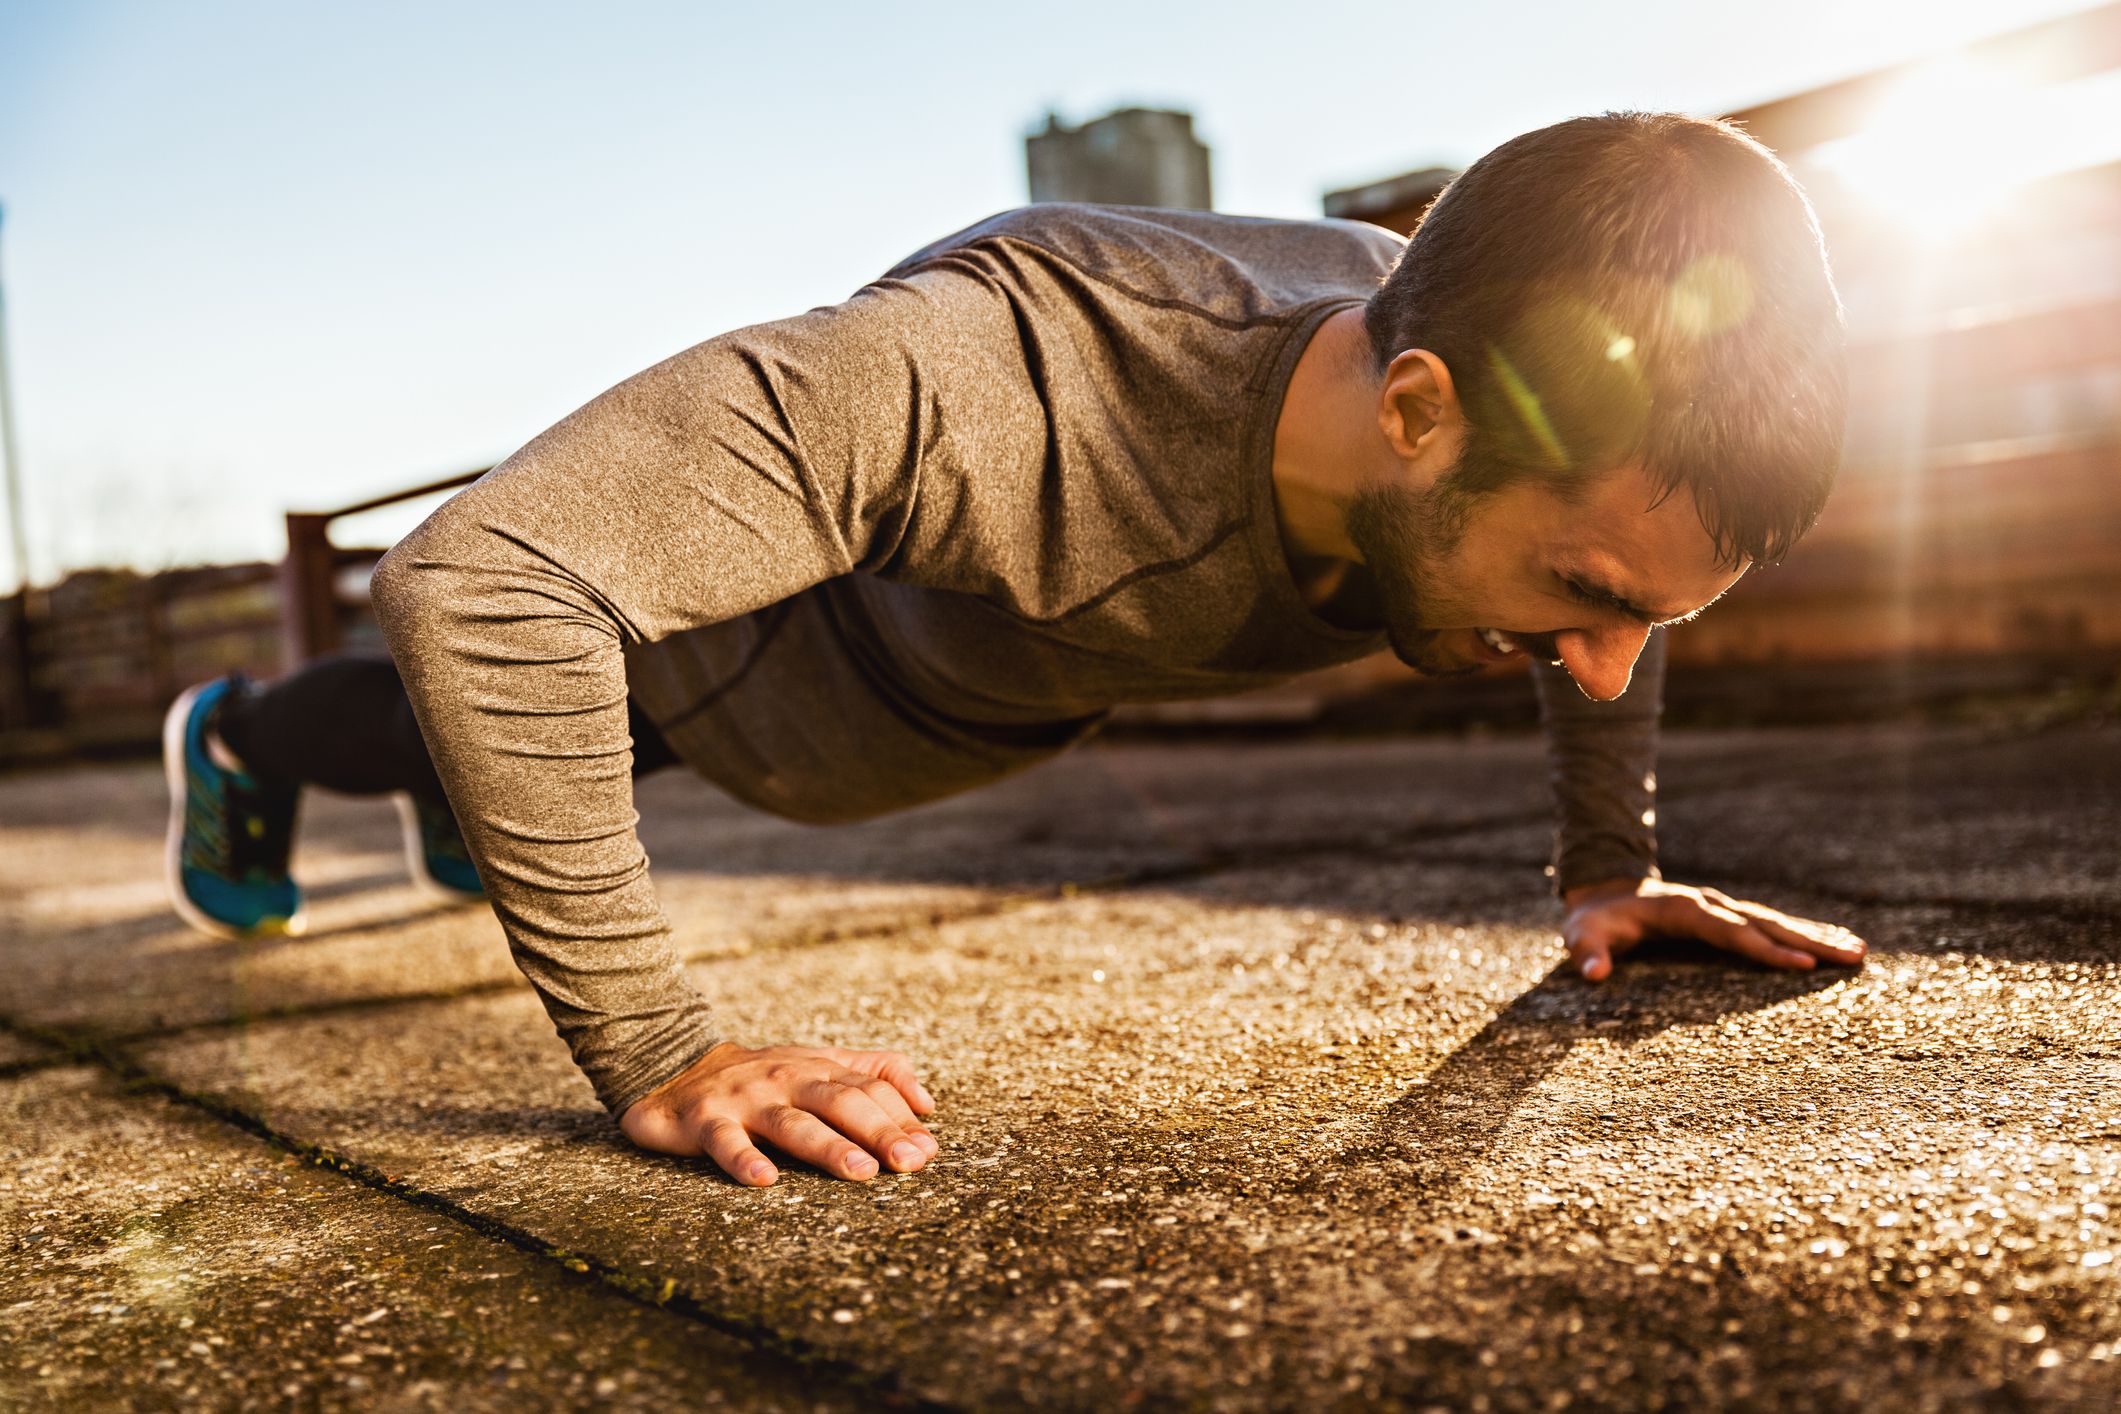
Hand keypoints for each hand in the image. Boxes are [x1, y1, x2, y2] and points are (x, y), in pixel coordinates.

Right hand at [619, 1042, 938, 1185]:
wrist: (675, 1066)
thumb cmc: (762, 1076)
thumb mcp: (818, 1064)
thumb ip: (873, 1074)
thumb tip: (929, 1104)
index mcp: (817, 1069)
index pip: (869, 1088)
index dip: (901, 1117)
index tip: (928, 1150)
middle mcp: (786, 1079)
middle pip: (841, 1103)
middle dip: (879, 1133)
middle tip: (909, 1163)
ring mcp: (747, 1100)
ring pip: (793, 1123)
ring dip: (828, 1146)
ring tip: (860, 1171)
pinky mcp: (706, 1121)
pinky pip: (725, 1141)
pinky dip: (743, 1159)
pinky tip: (763, 1179)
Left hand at [1561, 876, 1866, 981]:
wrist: (1603, 892)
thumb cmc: (1594, 922)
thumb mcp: (1581, 936)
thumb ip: (1587, 953)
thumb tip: (1594, 974)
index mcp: (1682, 909)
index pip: (1730, 931)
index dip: (1764, 948)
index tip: (1802, 963)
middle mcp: (1710, 904)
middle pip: (1764, 923)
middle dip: (1809, 940)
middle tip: (1853, 956)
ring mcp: (1722, 907)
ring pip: (1774, 921)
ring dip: (1816, 935)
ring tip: (1859, 950)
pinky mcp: (1728, 916)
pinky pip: (1769, 925)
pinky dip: (1803, 933)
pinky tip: (1835, 942)